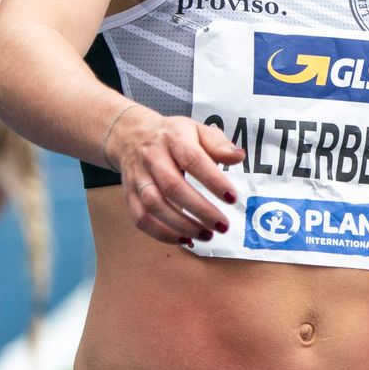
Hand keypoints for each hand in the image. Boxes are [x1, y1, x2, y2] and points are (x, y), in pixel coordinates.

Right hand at [109, 110, 243, 245]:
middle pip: (173, 186)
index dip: (213, 180)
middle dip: (200, 209)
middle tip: (222, 225)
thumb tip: (239, 157)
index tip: (232, 198)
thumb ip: (218, 144)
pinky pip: (141, 218)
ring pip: (154, 206)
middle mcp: (152, 158)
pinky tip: (184, 239)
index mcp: (173, 138)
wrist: (131, 136)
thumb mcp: (197, 130)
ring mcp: (138, 178)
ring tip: (207, 235)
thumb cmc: (173, 136)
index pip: (193, 159)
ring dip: (181, 225)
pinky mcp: (130, 196)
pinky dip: (162, 234)